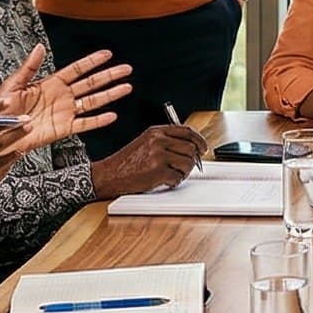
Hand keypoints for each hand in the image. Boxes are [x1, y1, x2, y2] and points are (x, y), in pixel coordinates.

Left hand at [0, 46, 129, 161]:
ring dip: (110, 94)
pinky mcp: (63, 129)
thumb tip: (39, 47)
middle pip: (91, 83)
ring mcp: (64, 112)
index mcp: (50, 83)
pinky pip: (84, 124)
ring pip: (92, 101)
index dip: (92, 61)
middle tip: (126, 69)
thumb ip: (29, 67)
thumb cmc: (1, 110)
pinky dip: (98, 121)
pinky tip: (111, 116)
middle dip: (109, 76)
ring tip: (126, 87)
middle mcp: (61, 96)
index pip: (77, 69)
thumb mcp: (13, 84)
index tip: (107, 54)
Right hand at [89, 123, 207, 198]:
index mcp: (156, 131)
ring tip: (173, 175)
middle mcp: (158, 140)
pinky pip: (178, 177)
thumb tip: (191, 147)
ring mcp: (158, 155)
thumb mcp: (145, 143)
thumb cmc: (127, 162)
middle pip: (191, 147)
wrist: (108, 175)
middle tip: (187, 167)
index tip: (203, 148)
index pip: (186, 130)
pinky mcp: (157, 171)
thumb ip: (166, 141)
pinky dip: (175, 181)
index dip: (199, 140)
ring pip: (188, 162)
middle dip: (193, 160)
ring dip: (184, 172)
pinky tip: (165, 181)